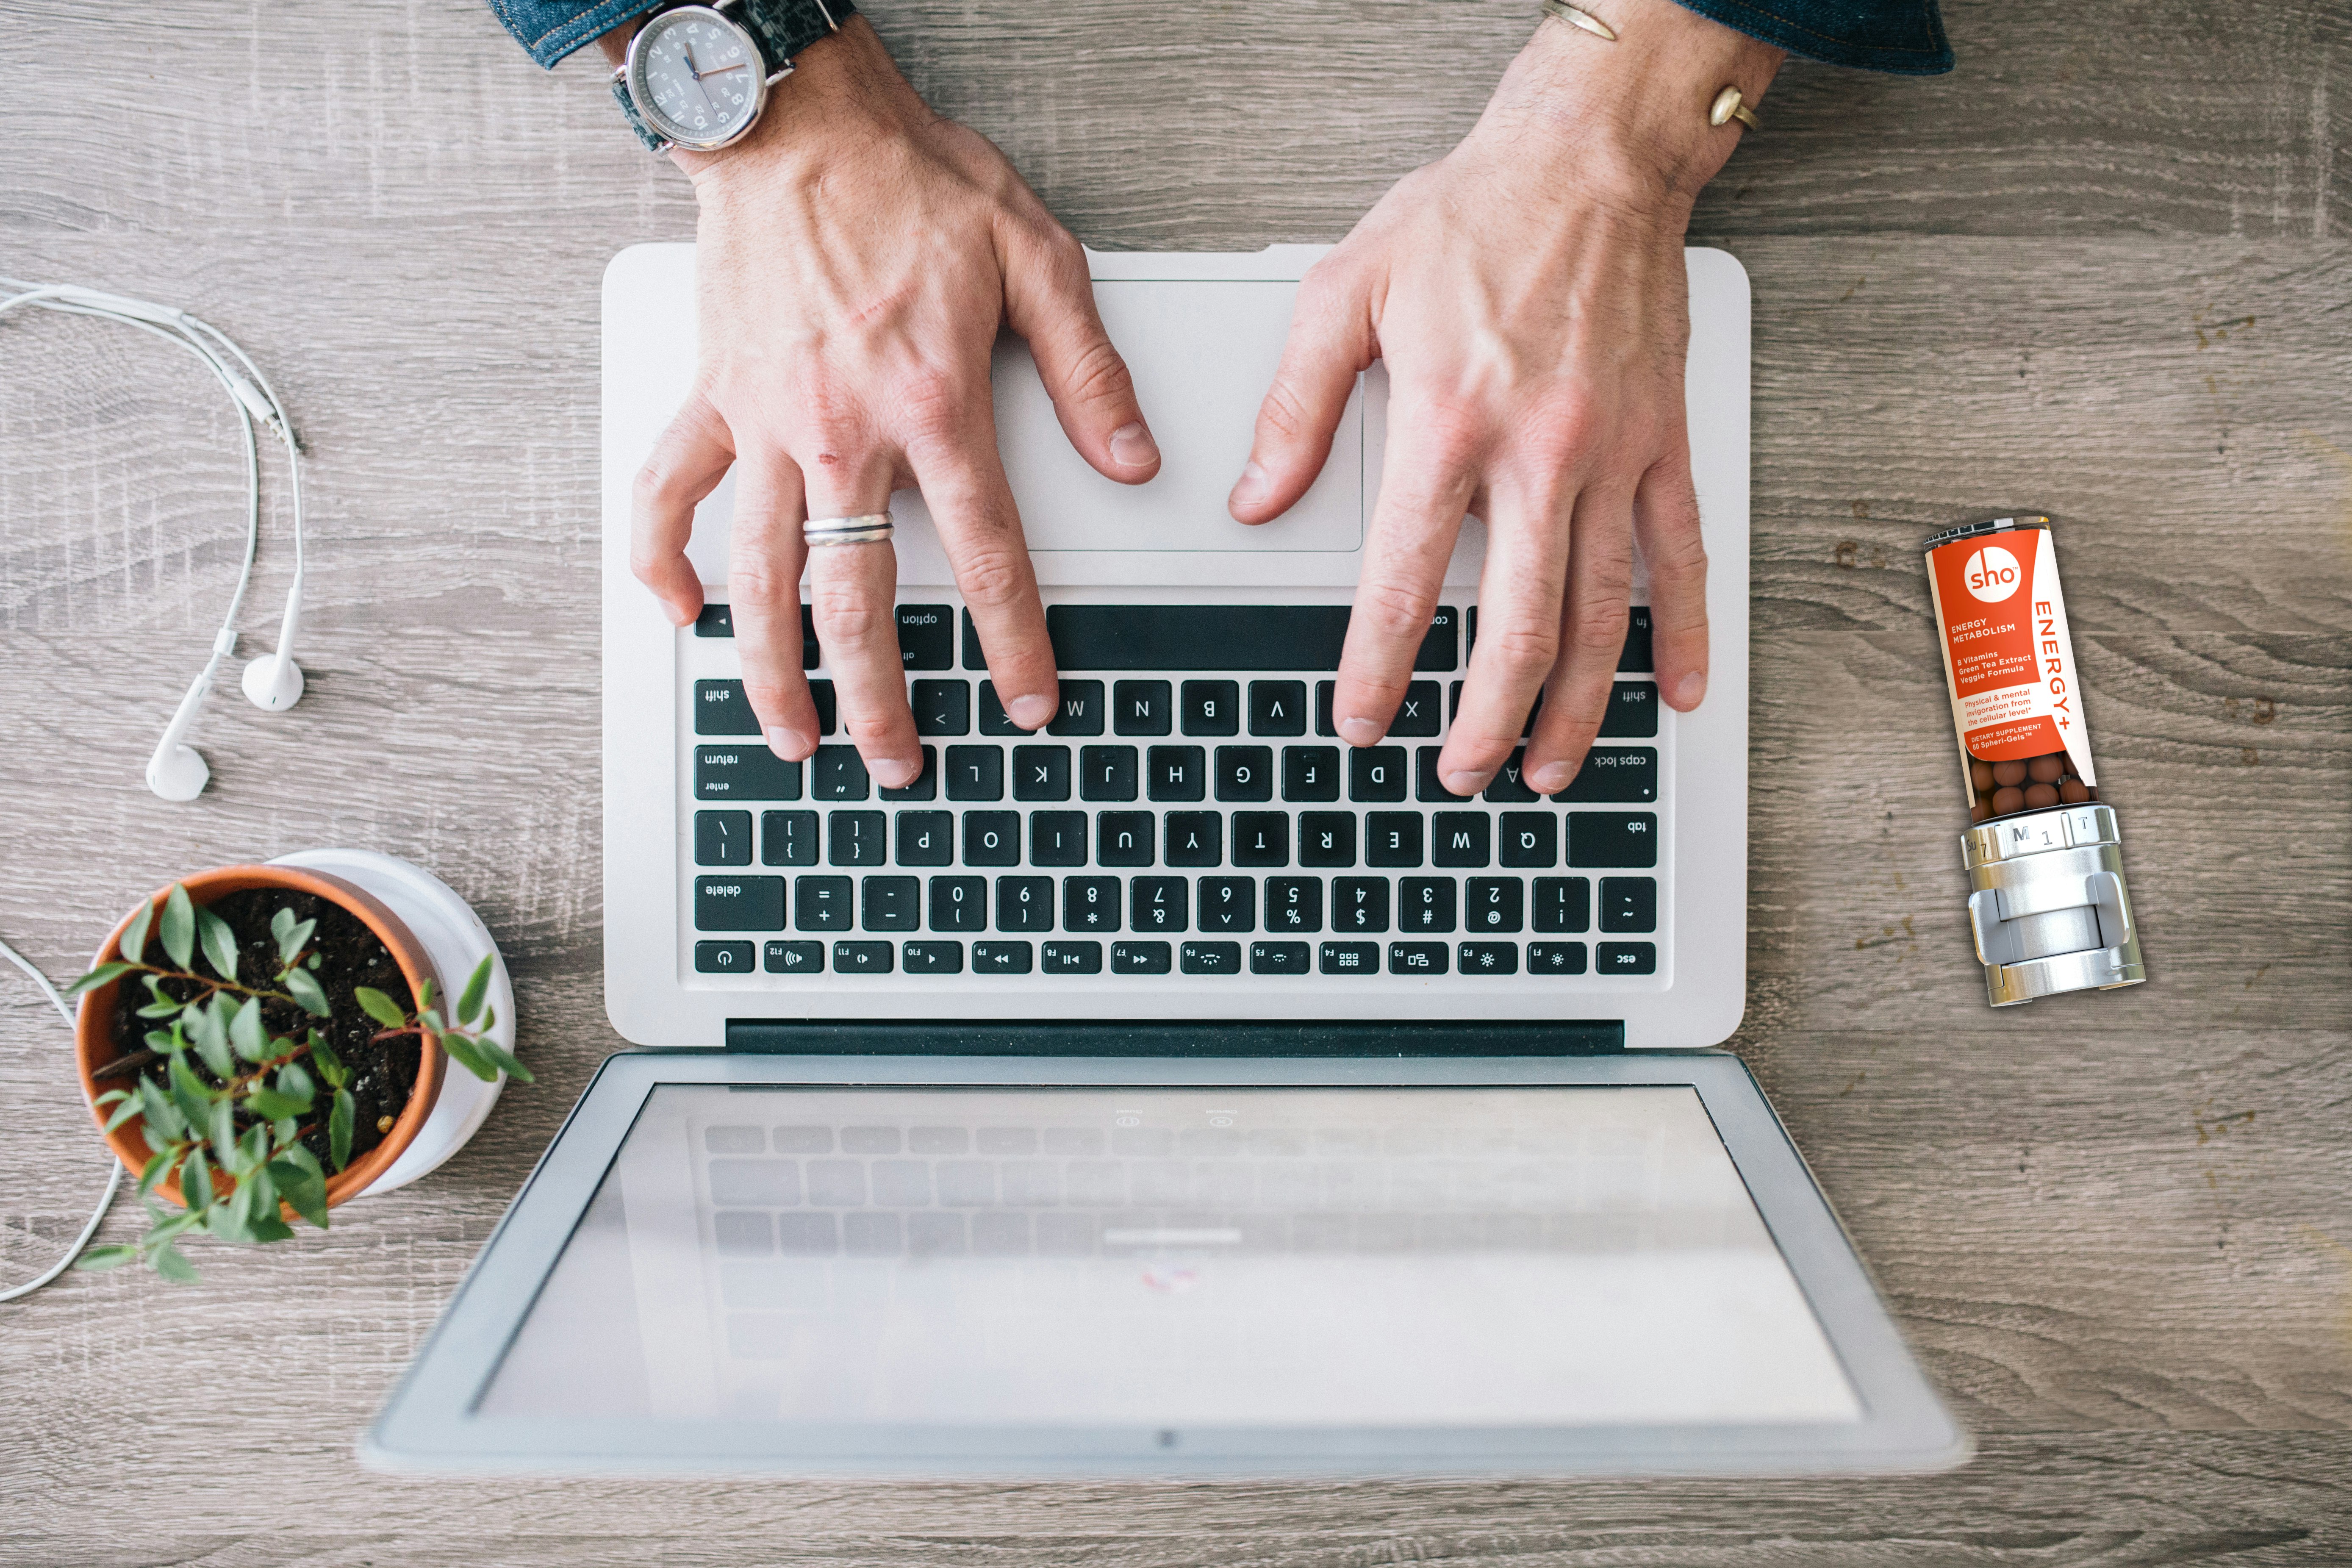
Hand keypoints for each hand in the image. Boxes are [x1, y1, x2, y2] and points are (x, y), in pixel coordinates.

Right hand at [625, 19, 1159, 783]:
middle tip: (897, 762)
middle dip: (879, 697)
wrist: (800, 121)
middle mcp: (842, 430)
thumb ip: (1086, 370)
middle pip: (857, 599)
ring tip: (792, 737)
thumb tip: (1132, 457)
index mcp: (932, 404)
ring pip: (758, 575)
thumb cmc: (912, 179)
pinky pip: (666, 492)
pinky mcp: (712, 396)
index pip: (987, 556)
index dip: (1012, 642)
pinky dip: (660, 558)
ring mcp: (765, 421)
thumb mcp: (1038, 259)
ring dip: (773, 668)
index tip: (1027, 701)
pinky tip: (677, 614)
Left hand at [1231, 0, 1779, 795]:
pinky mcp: (1663, 441)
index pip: (1402, 582)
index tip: (1360, 720)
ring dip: (1573, 705)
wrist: (1589, 156)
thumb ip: (1295, 408)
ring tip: (1546, 769)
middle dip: (1483, 718)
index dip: (1377, 667)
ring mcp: (1613, 454)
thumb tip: (1258, 501)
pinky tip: (1674, 694)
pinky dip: (1684, 632)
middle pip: (1514, 625)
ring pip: (1600, 612)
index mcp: (1449, 422)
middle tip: (1459, 775)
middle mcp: (1538, 452)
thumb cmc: (1470, 216)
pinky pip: (1682, 555)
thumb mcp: (1344, 292)